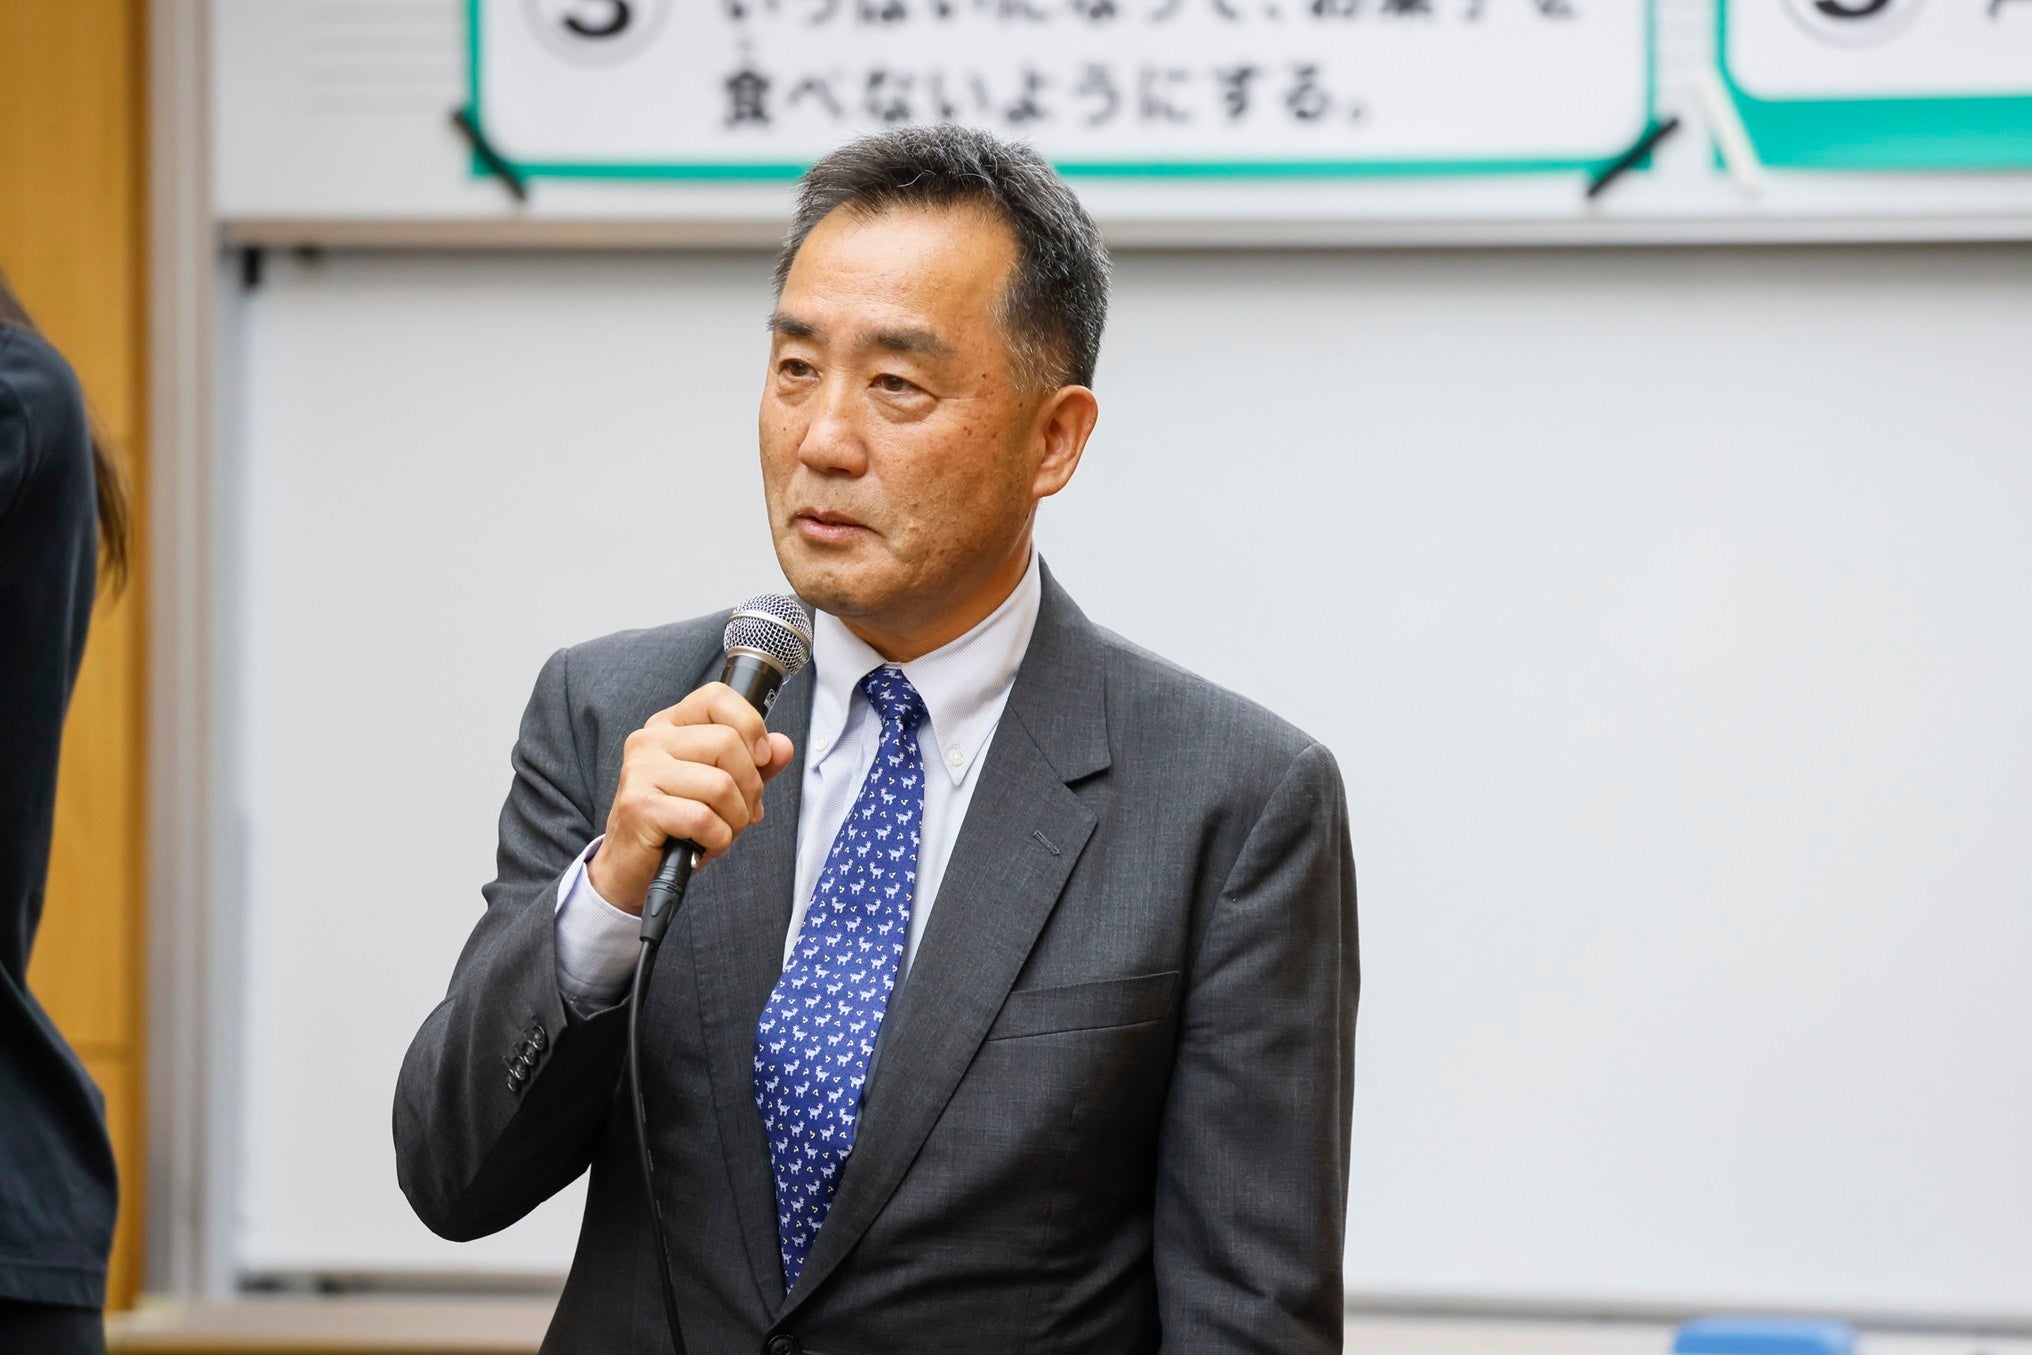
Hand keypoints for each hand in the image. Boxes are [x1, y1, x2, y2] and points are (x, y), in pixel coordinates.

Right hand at [588, 683, 796, 913]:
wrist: (631, 867)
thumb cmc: (678, 825)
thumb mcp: (723, 790)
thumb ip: (755, 765)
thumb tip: (783, 746)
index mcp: (670, 726)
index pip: (716, 697)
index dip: (750, 725)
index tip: (761, 758)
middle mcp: (650, 740)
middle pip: (727, 743)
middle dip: (750, 788)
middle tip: (740, 813)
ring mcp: (640, 770)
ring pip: (721, 784)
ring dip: (735, 819)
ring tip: (720, 832)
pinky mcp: (638, 805)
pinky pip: (703, 818)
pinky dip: (717, 839)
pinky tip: (703, 845)